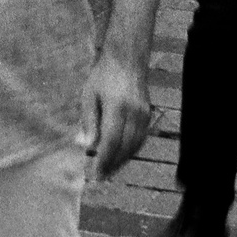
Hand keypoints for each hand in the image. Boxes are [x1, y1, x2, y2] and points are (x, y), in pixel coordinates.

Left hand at [84, 59, 152, 180]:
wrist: (127, 60)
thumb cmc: (103, 76)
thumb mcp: (89, 95)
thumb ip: (89, 120)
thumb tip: (88, 145)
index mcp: (117, 107)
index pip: (111, 141)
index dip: (104, 159)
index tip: (95, 173)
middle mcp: (134, 113)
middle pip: (124, 147)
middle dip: (113, 164)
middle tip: (101, 176)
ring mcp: (143, 114)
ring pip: (135, 146)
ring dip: (122, 160)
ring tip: (109, 170)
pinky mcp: (148, 115)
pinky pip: (140, 139)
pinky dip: (131, 151)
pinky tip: (121, 157)